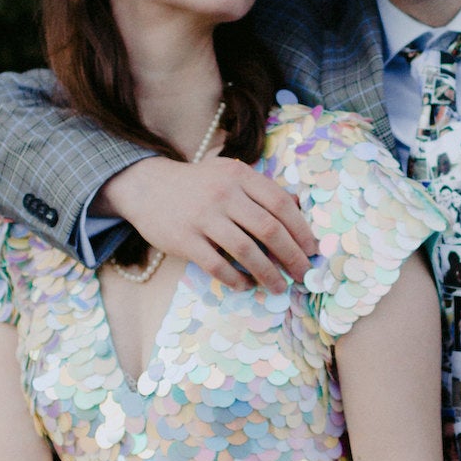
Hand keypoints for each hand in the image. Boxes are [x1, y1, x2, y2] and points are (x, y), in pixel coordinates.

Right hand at [101, 155, 317, 291]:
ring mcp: (203, 217)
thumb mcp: (229, 174)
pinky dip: (236, 279)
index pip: (281, 204)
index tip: (313, 250)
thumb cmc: (198, 184)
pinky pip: (217, 265)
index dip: (301, 230)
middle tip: (304, 274)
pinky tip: (246, 286)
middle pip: (269, 229)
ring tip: (279, 287)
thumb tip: (300, 205)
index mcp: (240, 176)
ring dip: (268, 273)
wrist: (147, 186)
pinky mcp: (184, 239)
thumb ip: (261, 188)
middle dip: (292, 256)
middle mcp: (224, 194)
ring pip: (246, 251)